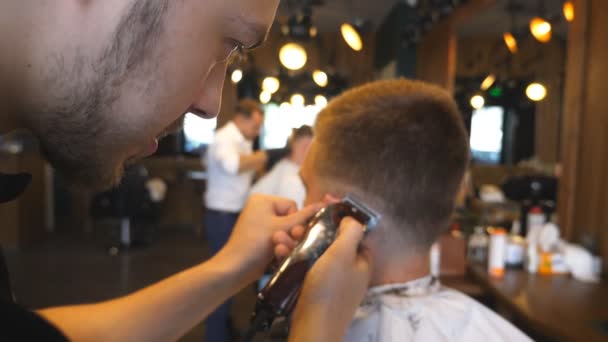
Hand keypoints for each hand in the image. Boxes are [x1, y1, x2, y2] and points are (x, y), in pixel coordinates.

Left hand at [213, 194, 321, 282]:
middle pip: (290, 219)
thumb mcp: (283, 228)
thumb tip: (323, 204)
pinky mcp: (258, 237)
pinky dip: (279, 246)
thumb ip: (304, 217)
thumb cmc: (256, 244)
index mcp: (262, 199)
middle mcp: (259, 208)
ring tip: (278, 250)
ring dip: (286, 242)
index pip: (292, 205)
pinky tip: (274, 254)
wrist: (235, 268)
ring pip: (285, 230)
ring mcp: (258, 222)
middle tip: (285, 242)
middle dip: (290, 233)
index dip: (295, 221)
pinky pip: (277, 238)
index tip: (290, 233)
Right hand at [289, 217, 370, 340]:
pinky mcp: (313, 290)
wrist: (312, 328)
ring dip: (296, 242)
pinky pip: (303, 267)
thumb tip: (352, 219)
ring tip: (280, 236)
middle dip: (311, 229)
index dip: (340, 216)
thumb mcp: (343, 255)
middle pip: (330, 241)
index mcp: (361, 261)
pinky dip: (291, 258)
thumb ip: (350, 233)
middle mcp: (348, 270)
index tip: (325, 202)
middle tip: (295, 223)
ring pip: (313, 253)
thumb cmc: (329, 291)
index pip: (354, 232)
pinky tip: (278, 251)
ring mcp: (330, 281)